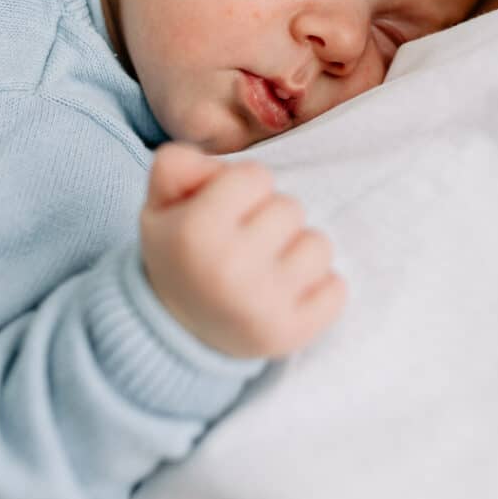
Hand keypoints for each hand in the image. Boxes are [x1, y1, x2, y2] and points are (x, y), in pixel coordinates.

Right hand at [140, 143, 345, 358]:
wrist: (176, 330)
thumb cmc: (179, 254)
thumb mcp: (160, 204)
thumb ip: (177, 165)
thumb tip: (215, 167)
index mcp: (195, 232)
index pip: (257, 176)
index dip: (244, 188)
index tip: (228, 211)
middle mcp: (229, 268)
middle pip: (291, 208)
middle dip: (272, 218)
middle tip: (247, 242)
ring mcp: (263, 304)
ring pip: (318, 246)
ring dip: (298, 251)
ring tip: (268, 267)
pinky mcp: (290, 333)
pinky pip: (336, 289)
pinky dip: (319, 288)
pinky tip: (287, 293)